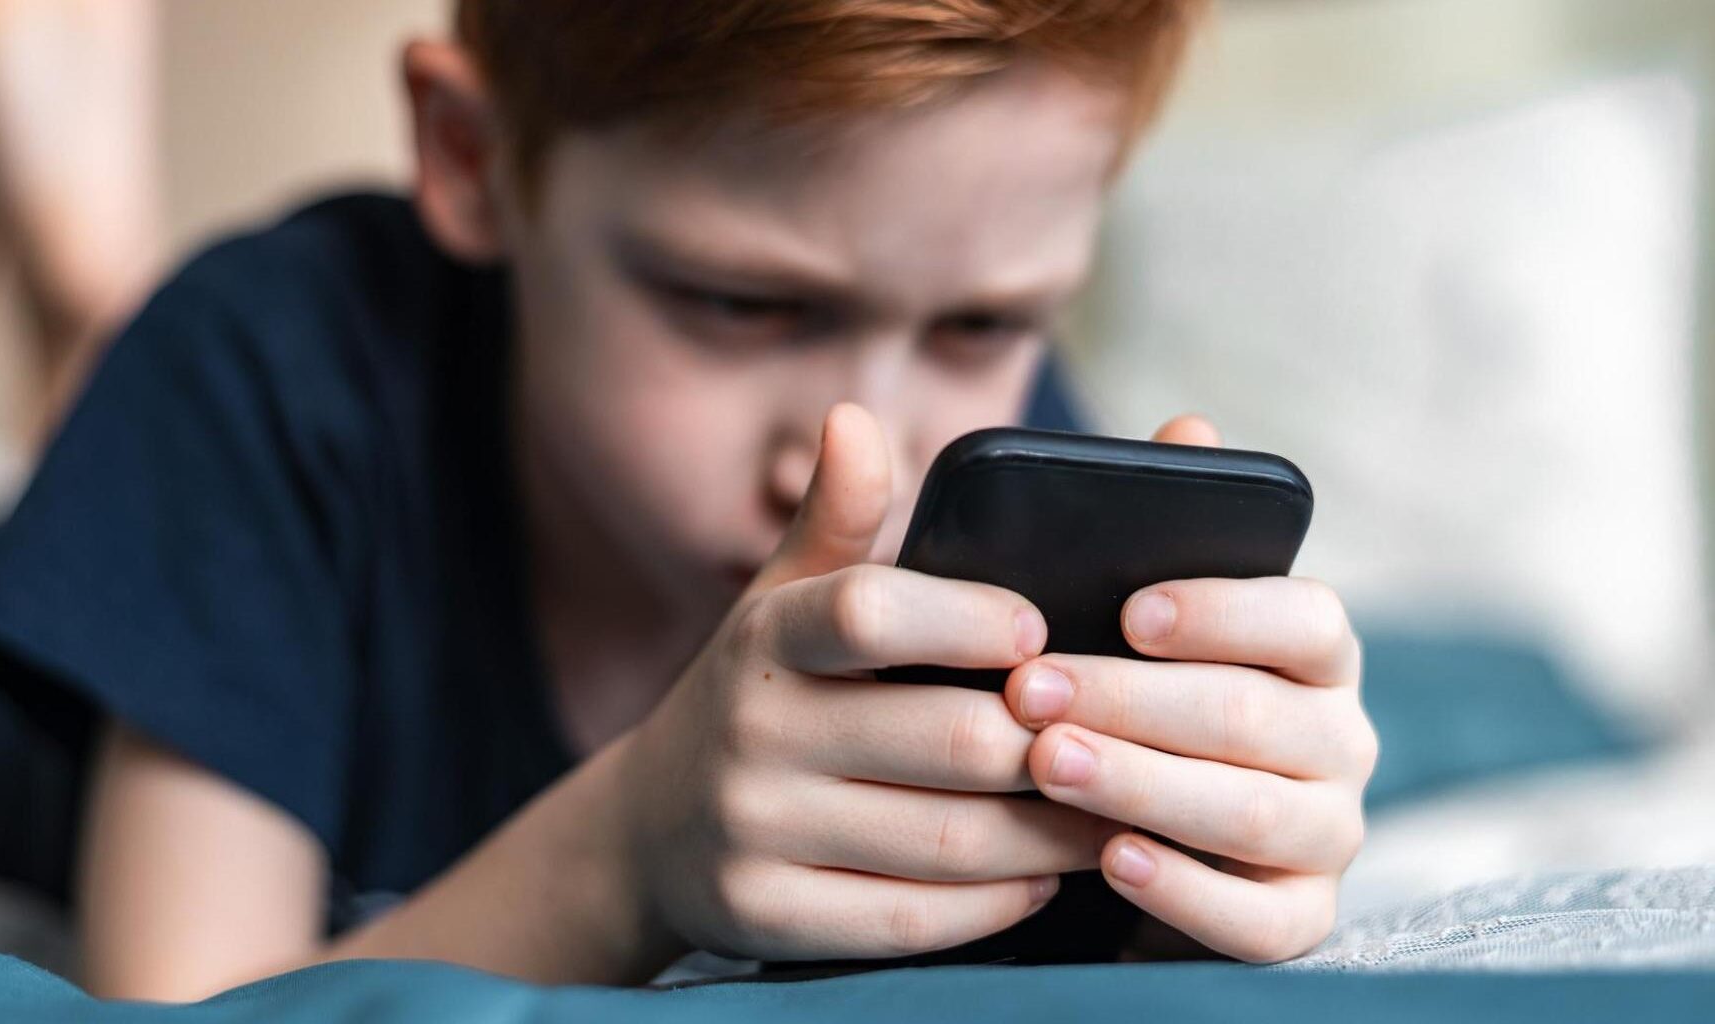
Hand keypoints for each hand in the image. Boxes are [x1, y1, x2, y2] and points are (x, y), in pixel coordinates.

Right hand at [614, 404, 1121, 961]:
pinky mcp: (768, 918)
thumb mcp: (781, 603)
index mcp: (768, 637)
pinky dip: (997, 903)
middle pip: (947, 740)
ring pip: (948, 841)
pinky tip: (1043, 880)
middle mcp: (751, 732)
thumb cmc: (762, 696)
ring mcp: (754, 831)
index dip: (970, 620)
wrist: (652, 829)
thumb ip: (837, 521)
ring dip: (1052, 831)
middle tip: (1135, 737)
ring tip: (1119, 808)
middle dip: (1054, 741)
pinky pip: (915, 921)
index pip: (871, 613)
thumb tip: (852, 418)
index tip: (1041, 631)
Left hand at [1006, 416, 1377, 962]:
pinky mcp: (1299, 920)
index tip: (1129, 609)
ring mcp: (1329, 833)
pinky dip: (1184, 889)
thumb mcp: (1129, 615)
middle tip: (1031, 689)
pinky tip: (1110, 858)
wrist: (1122, 838)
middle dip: (1134, 701)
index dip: (1221, 611)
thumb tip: (1188, 422)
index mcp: (1313, 649)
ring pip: (1250, 813)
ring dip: (1142, 784)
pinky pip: (1257, 919)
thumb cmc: (1130, 697)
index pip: (1304, 618)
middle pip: (1252, 716)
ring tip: (1046, 761)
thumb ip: (1158, 526)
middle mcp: (1340, 738)